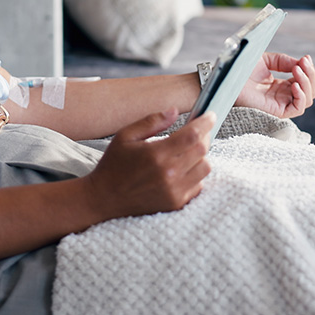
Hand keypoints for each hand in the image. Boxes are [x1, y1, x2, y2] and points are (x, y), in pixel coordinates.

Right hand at [82, 109, 212, 221]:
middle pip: (202, 150)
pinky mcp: (177, 203)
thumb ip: (151, 121)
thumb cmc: (113, 165)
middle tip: (198, 131)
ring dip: (200, 156)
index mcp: (156, 154)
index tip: (209, 115)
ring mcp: (175, 191)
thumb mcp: (125, 136)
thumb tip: (174, 111)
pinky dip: (195, 174)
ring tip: (187, 151)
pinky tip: (181, 169)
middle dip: (204, 136)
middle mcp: (169, 173)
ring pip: (205, 168)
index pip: (192, 135)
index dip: (204, 122)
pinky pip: (198, 185)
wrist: (105, 198)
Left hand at [236, 52, 314, 117]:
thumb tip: (302, 63)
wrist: (229, 77)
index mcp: (280, 85)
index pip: (304, 81)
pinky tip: (294, 84)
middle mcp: (282, 96)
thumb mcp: (266, 60)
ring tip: (296, 70)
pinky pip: (298, 108)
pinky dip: (301, 96)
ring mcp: (280, 104)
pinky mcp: (277, 111)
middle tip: (303, 62)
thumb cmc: (241, 69)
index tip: (306, 58)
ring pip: (307, 99)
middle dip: (310, 75)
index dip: (308, 70)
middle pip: (309, 90)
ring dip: (306, 83)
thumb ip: (284, 61)